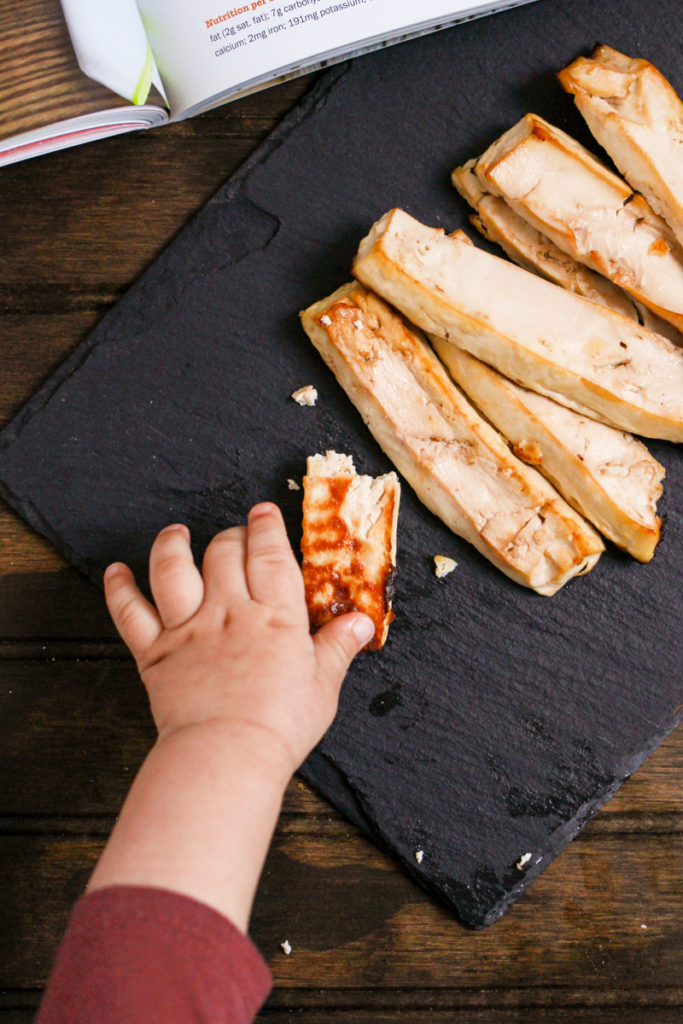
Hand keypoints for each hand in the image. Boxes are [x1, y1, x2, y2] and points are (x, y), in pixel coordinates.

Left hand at [103, 503, 373, 780]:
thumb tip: (362, 622)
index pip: (270, 555)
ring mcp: (188, 629)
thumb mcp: (322, 686)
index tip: (264, 513)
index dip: (266, 528)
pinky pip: (130, 612)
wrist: (226, 755)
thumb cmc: (280, 726)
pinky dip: (120, 589)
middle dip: (231, 535)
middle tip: (236, 534)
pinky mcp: (154, 653)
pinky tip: (116, 572)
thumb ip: (338, 647)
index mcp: (275, 616)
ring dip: (172, 545)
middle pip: (224, 554)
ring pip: (173, 569)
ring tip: (175, 533)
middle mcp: (228, 612)